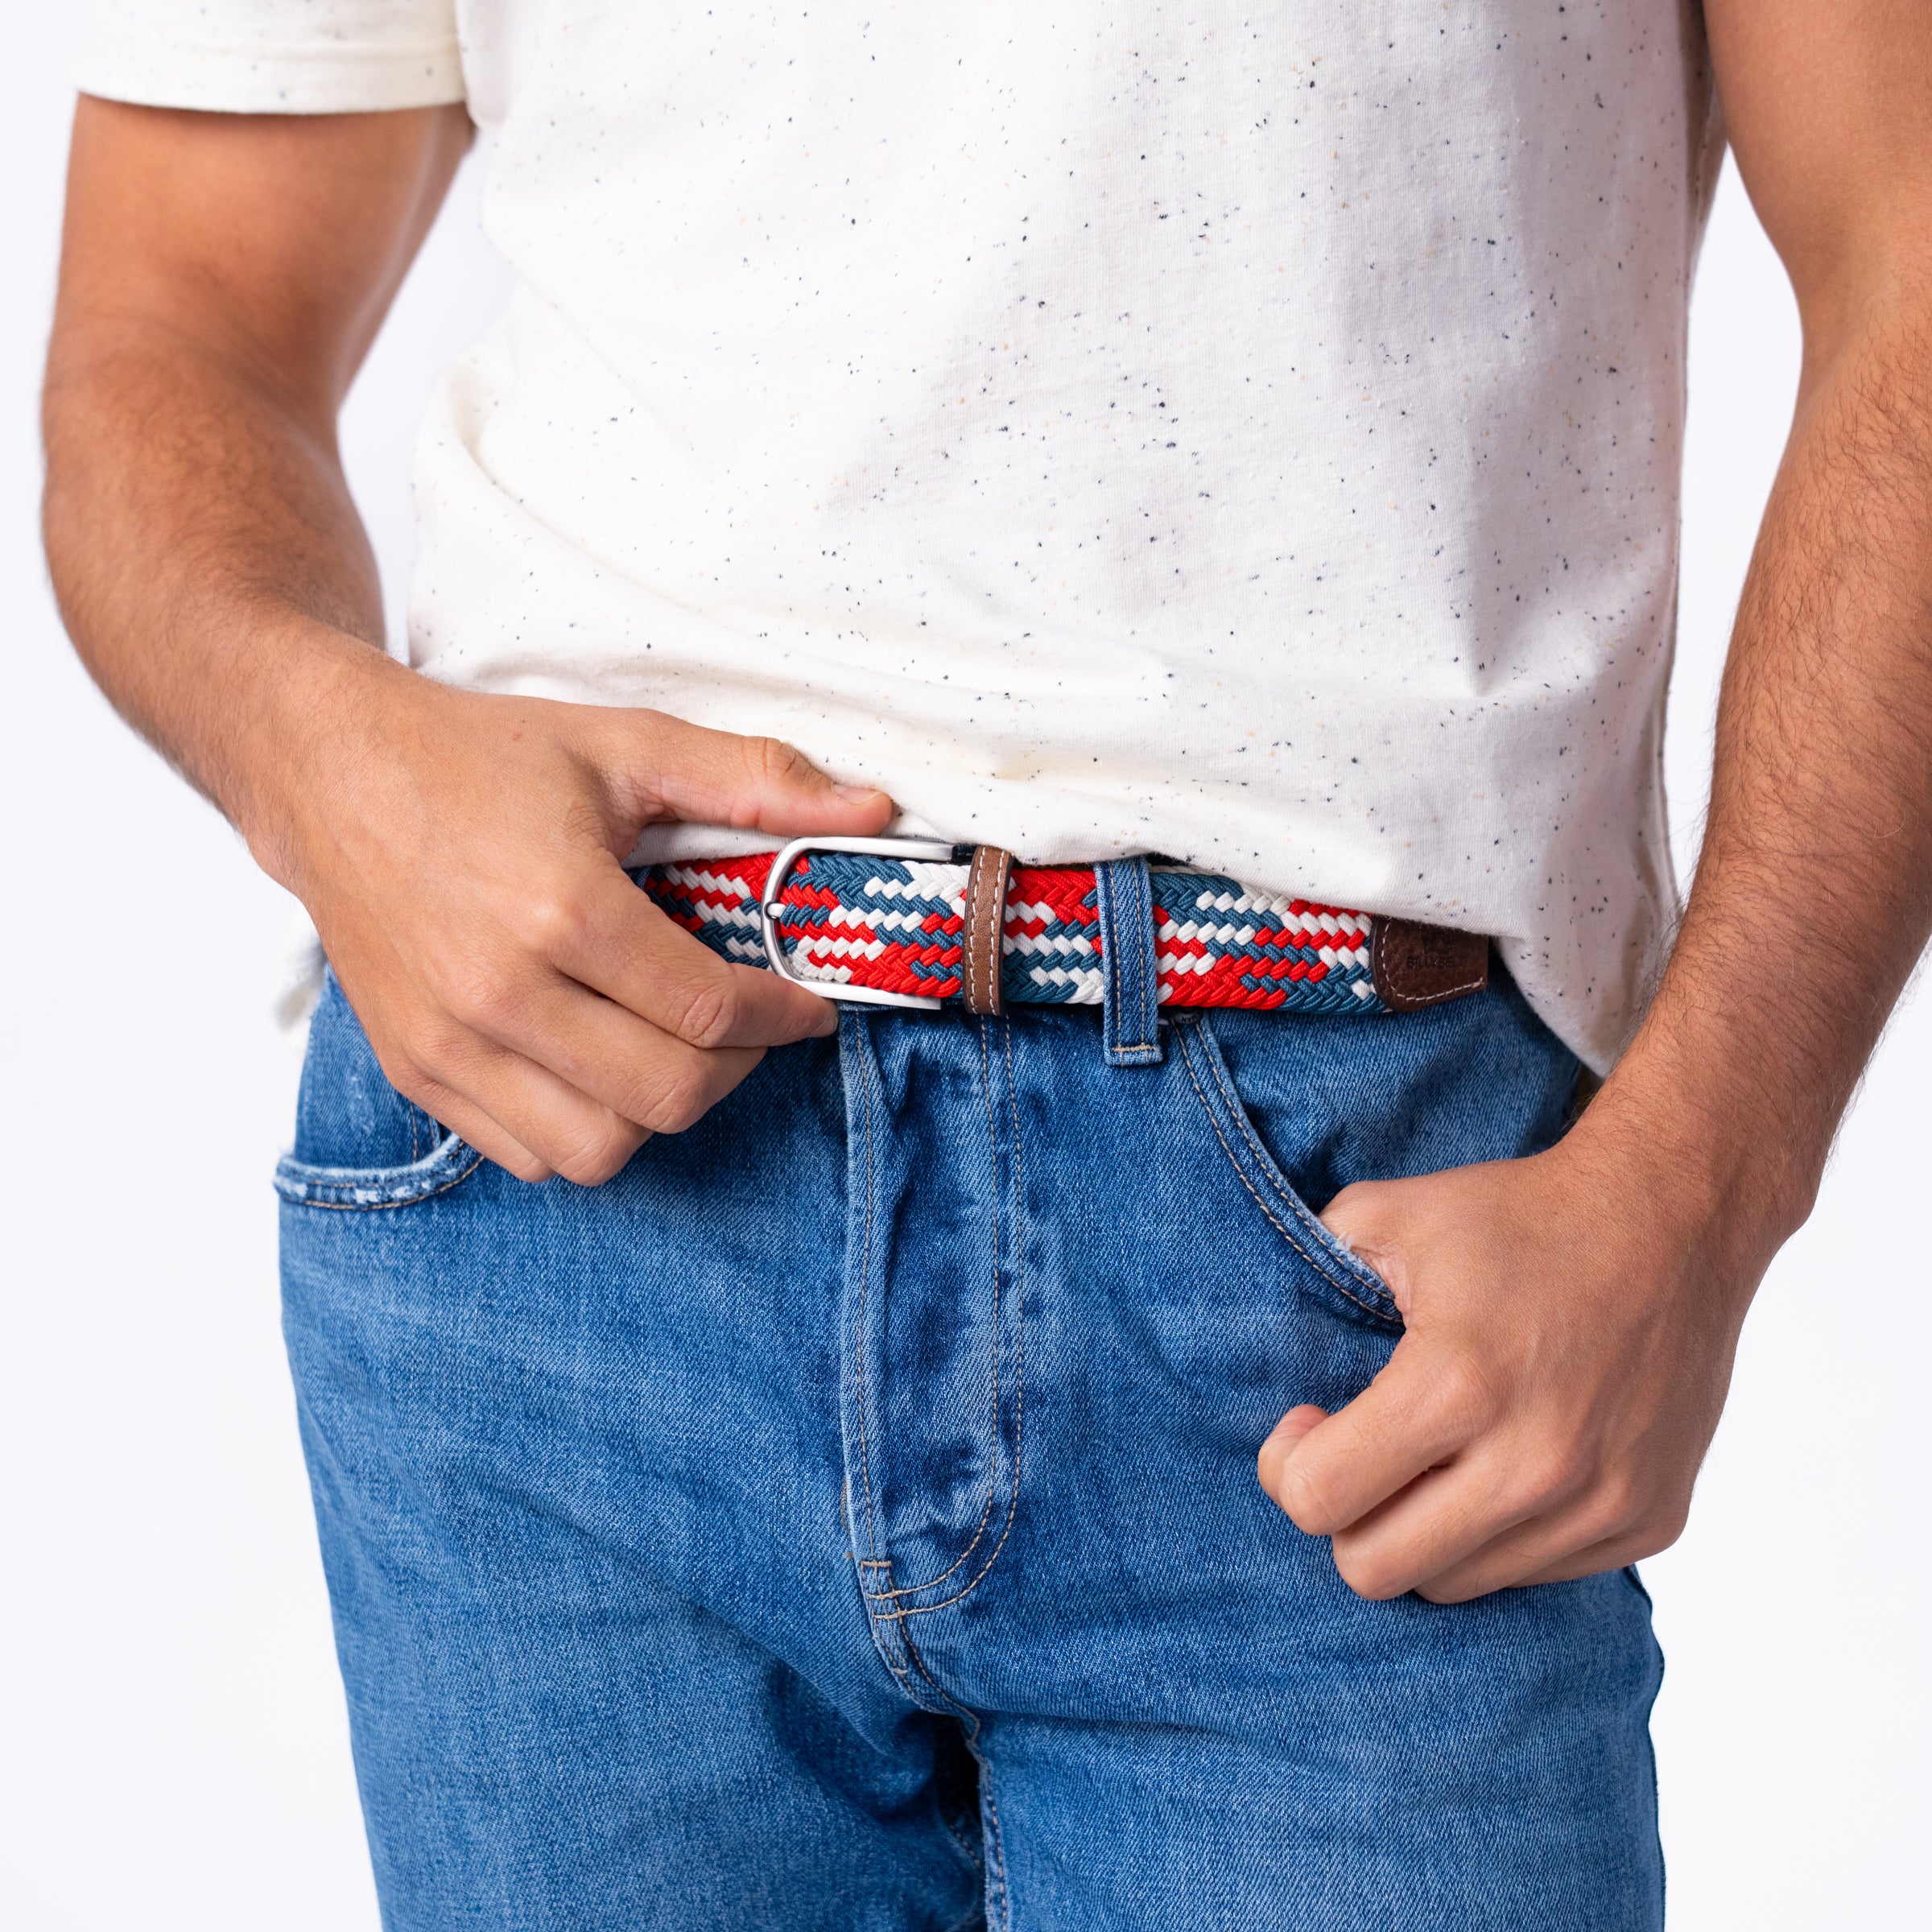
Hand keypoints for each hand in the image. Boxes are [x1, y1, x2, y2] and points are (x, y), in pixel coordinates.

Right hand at [254, 649, 892, 1184]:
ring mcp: (450, 1043)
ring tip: (675, 1050)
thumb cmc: (475, 757)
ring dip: (661, 1111)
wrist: (327, 770)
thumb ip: (753, 782)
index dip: (784, 1018)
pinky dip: (584, 1132)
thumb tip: (875, 809)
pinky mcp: (416, 1069)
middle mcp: (500, 993)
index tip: (805, 1004)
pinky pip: (528, 1155)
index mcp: (562, 910)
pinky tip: (602, 1067)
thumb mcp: (625, 745)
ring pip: (599, 1150)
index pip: (711, 1015)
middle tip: (750, 1028)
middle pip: (667, 1097)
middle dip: (738, 1070)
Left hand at [1255, 1119, 1768, 1602]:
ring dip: (1424, 1530)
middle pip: (1375, 1570)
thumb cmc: (1520, 1216)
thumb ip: (1313, 1271)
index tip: (1310, 1421)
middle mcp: (1533, 1461)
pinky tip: (1508, 1458)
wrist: (1675, 1217)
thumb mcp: (1388, 1214)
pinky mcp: (1648, 1521)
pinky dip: (1502, 1533)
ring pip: (1454, 1583)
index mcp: (1456, 1383)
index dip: (1290, 1465)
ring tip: (1437, 1453)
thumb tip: (1257, 1335)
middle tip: (1361, 1452)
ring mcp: (1599, 1502)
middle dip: (1346, 1515)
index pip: (1318, 1502)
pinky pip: (1533, 1573)